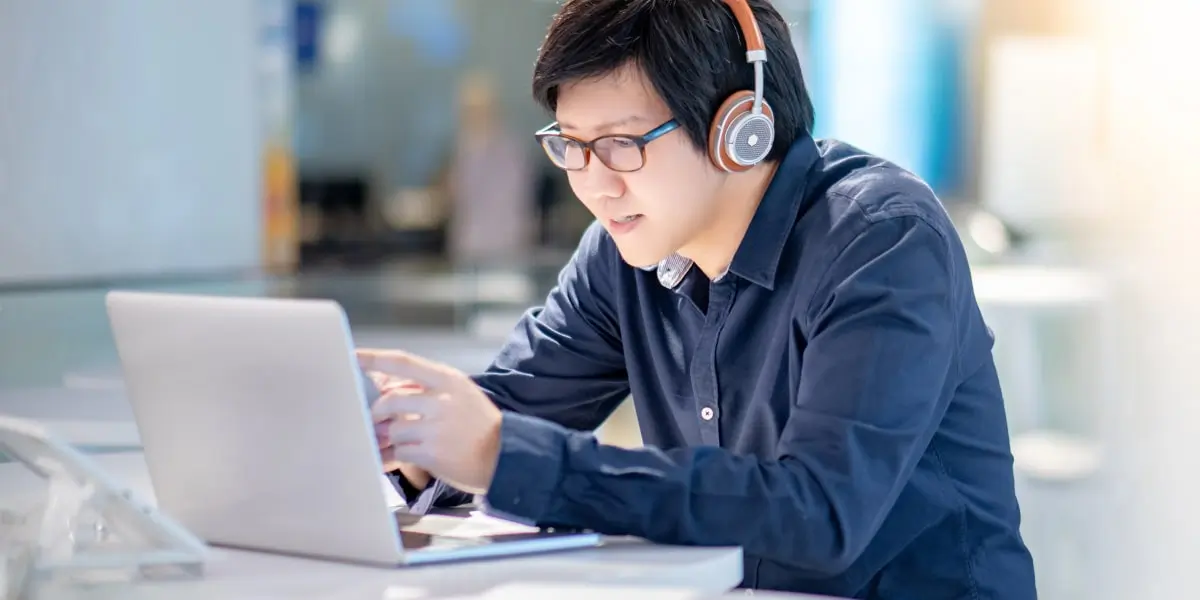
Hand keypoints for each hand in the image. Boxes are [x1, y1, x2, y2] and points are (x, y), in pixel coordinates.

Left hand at [357, 348, 502, 494]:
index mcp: (448, 380)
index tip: (351, 357)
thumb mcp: (460, 393)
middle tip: (376, 420)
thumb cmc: (479, 424)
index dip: (374, 359)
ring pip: (392, 429)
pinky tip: (401, 457)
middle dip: (377, 413)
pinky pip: (399, 452)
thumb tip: (385, 388)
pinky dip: (395, 456)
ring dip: (390, 437)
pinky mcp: (432, 453)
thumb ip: (427, 388)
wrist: (505, 455)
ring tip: (397, 441)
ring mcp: (436, 428)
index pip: (403, 362)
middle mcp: (441, 401)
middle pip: (389, 401)